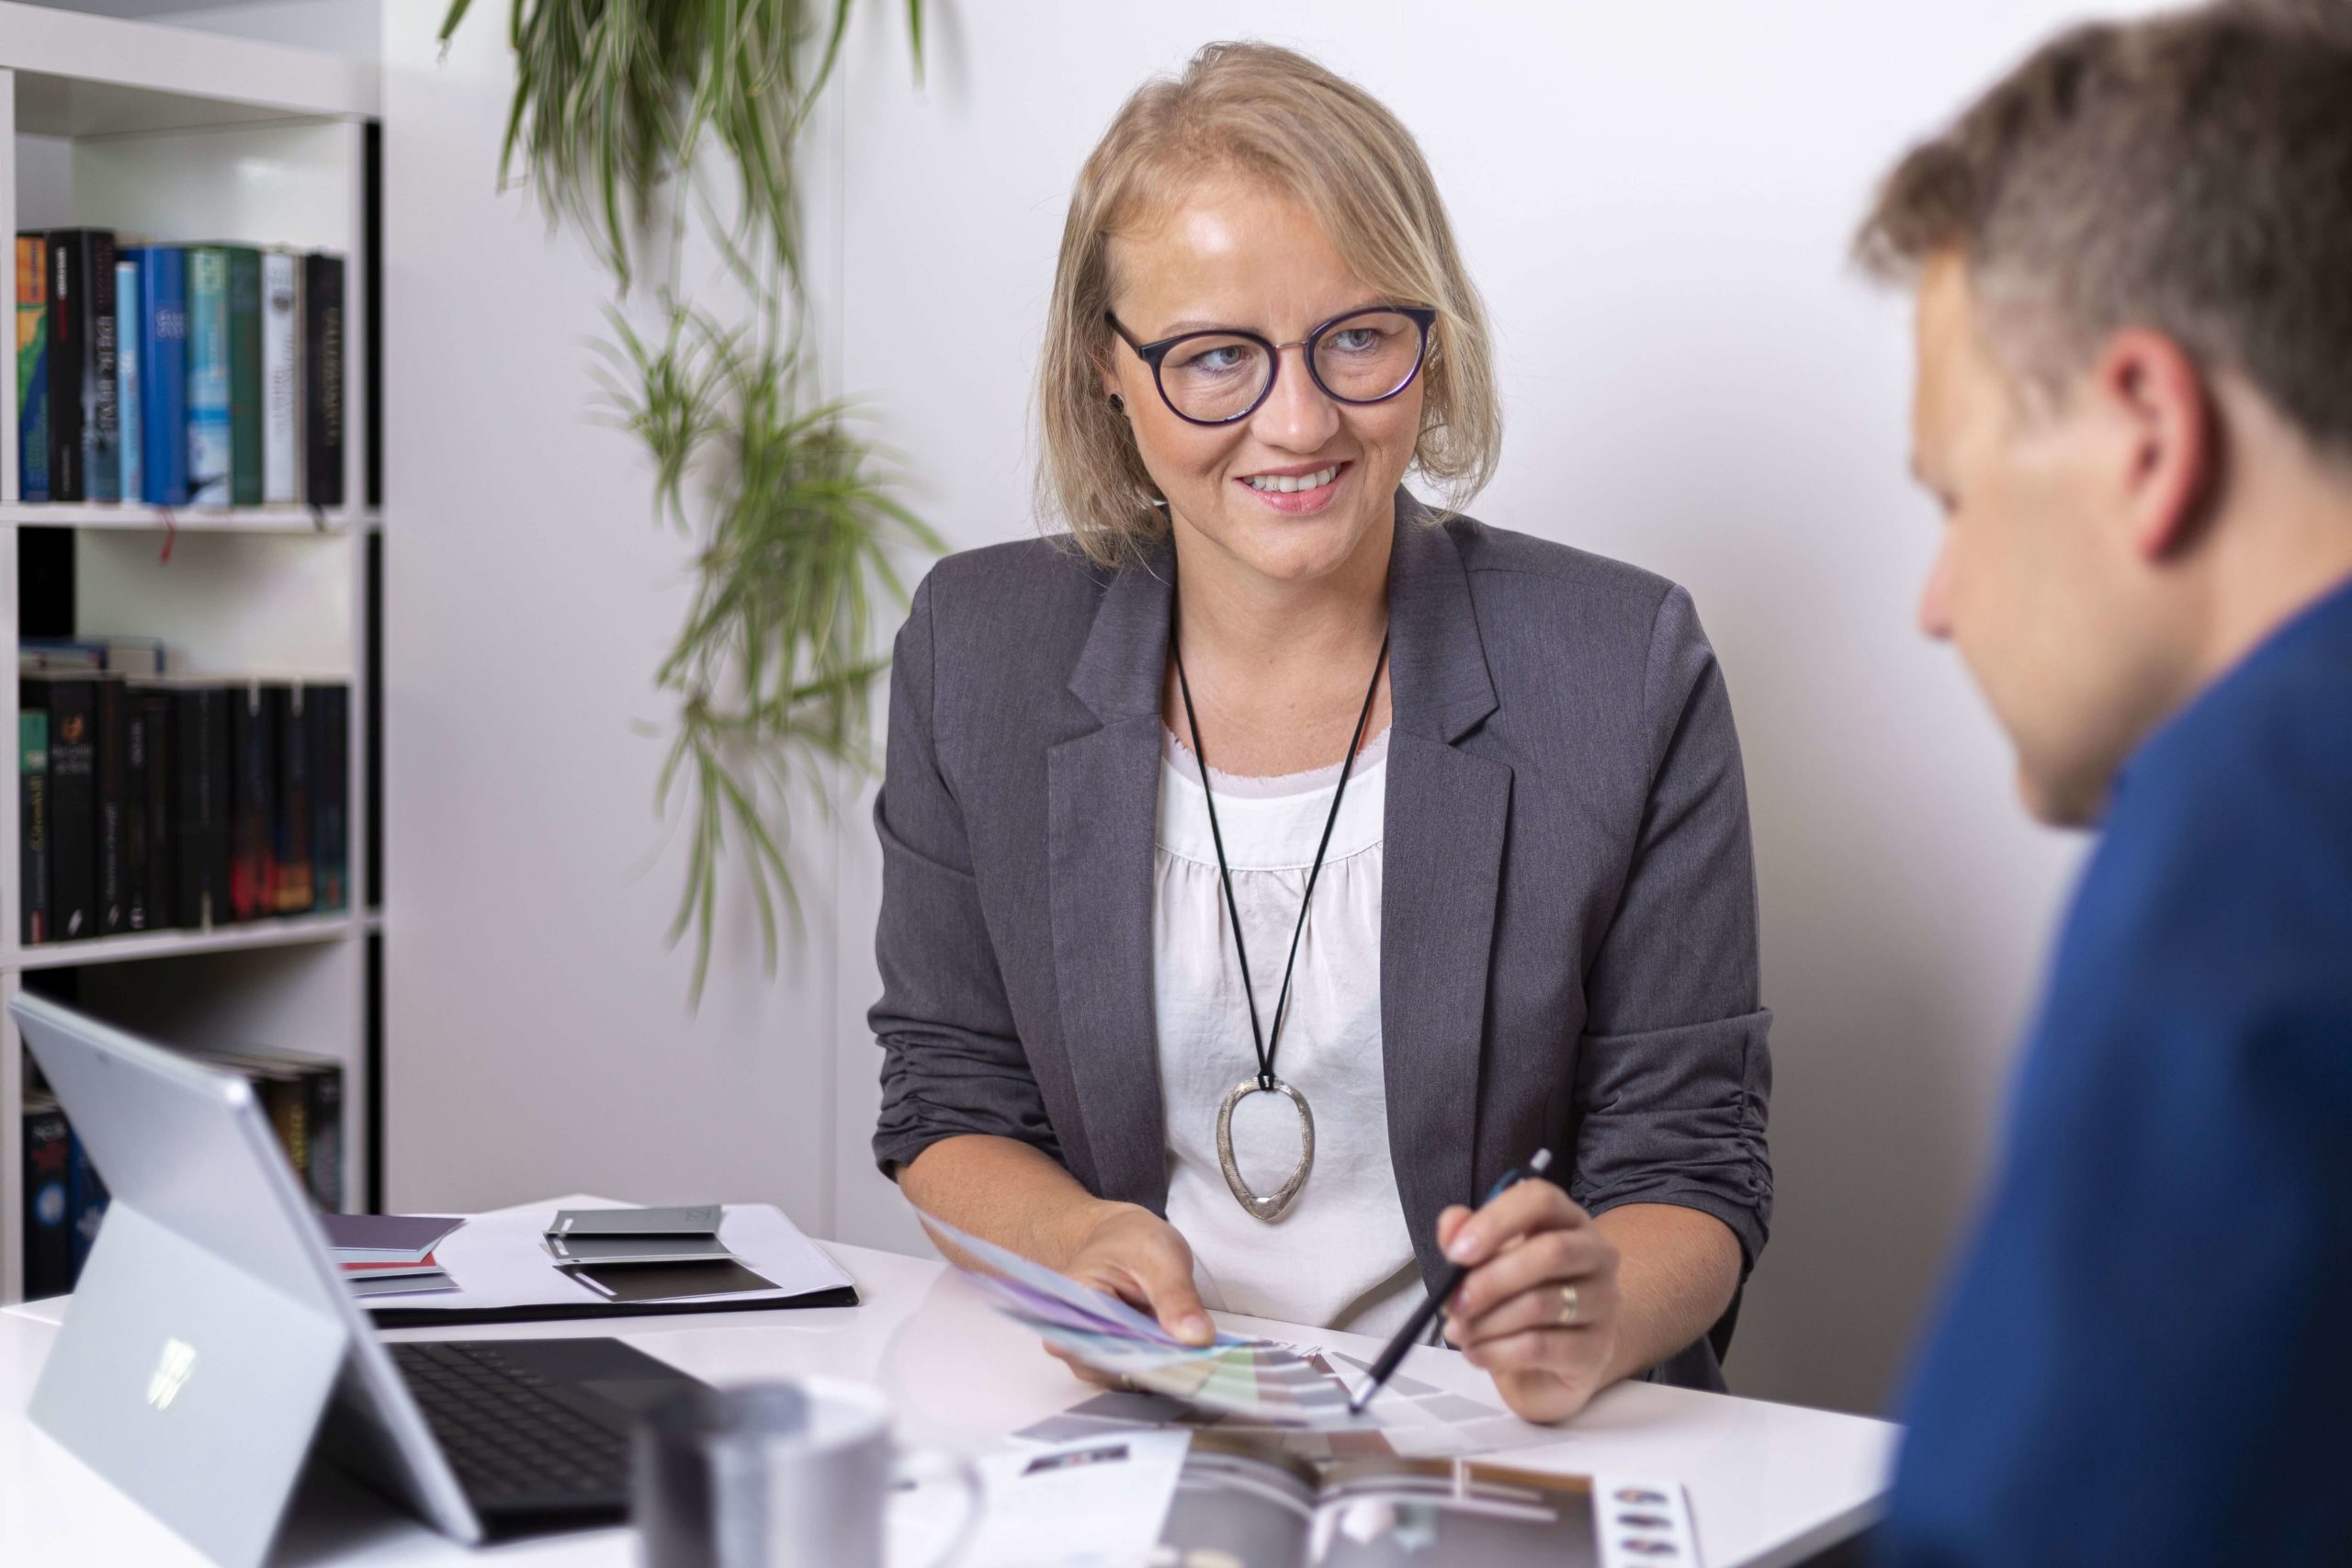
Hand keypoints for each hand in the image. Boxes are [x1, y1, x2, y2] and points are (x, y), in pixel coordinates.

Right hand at [1045, 1203, 1213, 1386]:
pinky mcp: (1108, 1359)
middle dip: (1154, 1367)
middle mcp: (1069, 1335)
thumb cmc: (1133, 1241)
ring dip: (1158, 1371)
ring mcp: (1087, 1352)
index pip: (1099, 1345)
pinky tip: (1180, 1358)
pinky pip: (1133, 1374)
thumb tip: (1196, 1338)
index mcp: (1071, 1302)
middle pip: (1110, 1367)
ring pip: (1123, 1377)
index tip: (1178, 1359)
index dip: (1140, 1358)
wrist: (1124, 1239)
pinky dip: (1158, 1369)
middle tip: (1194, 1359)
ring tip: (1190, 1358)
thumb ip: (1176, 1297)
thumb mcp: (1161, 1257)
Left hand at [1437, 1180, 1621, 1423]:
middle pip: (1552, 1252)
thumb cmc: (1518, 1295)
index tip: (1457, 1253)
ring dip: (1487, 1322)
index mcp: (1567, 1219)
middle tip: (1453, 1303)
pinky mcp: (1596, 1348)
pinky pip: (1541, 1347)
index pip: (1542, 1200)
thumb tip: (1452, 1222)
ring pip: (1541, 1304)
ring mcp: (1604, 1302)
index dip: (1496, 1221)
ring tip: (1458, 1332)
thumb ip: (1464, 1237)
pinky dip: (1497, 1351)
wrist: (1553, 1358)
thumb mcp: (1486, 1261)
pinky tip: (1475, 1353)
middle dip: (1491, 1279)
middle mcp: (1597, 1254)